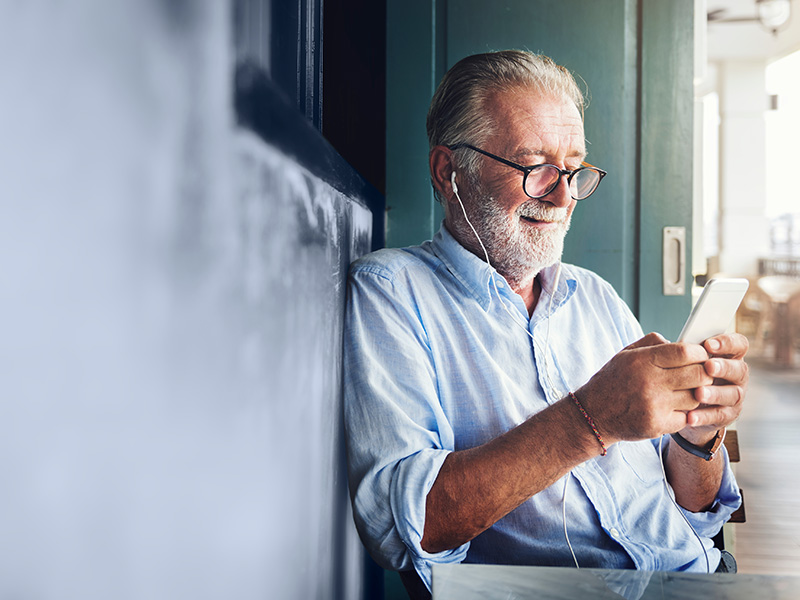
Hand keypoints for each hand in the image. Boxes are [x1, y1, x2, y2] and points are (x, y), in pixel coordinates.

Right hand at [576, 333, 713, 444]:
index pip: (685, 352)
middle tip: (699, 374)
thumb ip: (653, 343)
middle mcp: (649, 382)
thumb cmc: (612, 381)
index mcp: (641, 361)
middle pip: (698, 374)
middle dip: (704, 373)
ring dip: (695, 394)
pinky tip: (673, 408)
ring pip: (696, 397)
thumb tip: (682, 342)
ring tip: (683, 391)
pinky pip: (686, 417)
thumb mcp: (625, 354)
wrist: (593, 415)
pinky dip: (684, 413)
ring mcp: (654, 406)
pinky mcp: (657, 425)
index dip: (699, 353)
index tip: (700, 355)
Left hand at [679, 333, 748, 444]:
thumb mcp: (680, 360)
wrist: (683, 406)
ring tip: (698, 393)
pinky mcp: (727, 415)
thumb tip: (662, 341)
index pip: (738, 344)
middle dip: (724, 367)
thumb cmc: (683, 374)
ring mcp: (734, 396)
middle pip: (740, 369)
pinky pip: (719, 416)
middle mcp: (736, 375)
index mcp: (727, 355)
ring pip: (732, 394)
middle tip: (708, 366)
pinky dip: (705, 416)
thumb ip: (675, 349)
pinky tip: (691, 416)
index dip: (727, 343)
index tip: (708, 344)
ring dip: (716, 393)